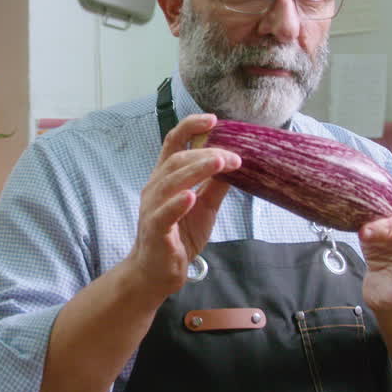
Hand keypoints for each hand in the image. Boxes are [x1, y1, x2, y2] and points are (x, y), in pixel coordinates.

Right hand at [126, 114, 240, 295]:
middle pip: (176, 160)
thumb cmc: (180, 235)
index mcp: (166, 178)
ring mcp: (152, 209)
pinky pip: (163, 214)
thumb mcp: (205, 206)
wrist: (159, 272)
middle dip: (206, 153)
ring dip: (196, 170)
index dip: (190, 127)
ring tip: (219, 162)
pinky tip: (190, 196)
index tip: (213, 119)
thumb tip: (238, 161)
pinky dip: (177, 204)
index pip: (173, 143)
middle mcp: (155, 188)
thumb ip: (216, 185)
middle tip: (234, 156)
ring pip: (170, 182)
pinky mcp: (154, 230)